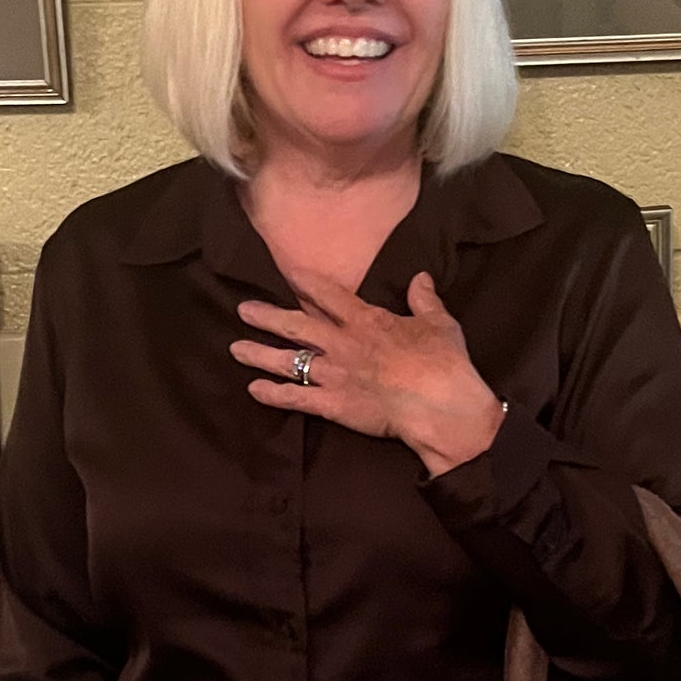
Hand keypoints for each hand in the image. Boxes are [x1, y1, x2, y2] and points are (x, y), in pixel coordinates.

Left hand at [231, 268, 505, 476]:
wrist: (439, 405)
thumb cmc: (443, 362)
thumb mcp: (438, 323)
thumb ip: (424, 299)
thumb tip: (421, 278)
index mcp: (366, 320)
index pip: (329, 295)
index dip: (307, 283)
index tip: (289, 276)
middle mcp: (343, 343)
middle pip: (295, 325)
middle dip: (267, 316)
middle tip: (244, 310)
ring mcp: (335, 374)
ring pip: (288, 361)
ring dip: (260, 354)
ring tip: (236, 349)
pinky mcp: (334, 405)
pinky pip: (296, 398)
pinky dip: (273, 394)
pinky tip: (254, 390)